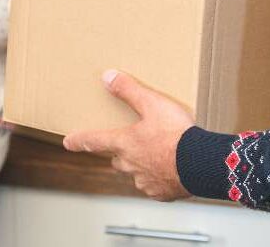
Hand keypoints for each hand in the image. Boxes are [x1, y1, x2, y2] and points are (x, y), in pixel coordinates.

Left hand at [63, 69, 194, 201]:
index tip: (68, 142)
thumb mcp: (152, 104)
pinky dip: (160, 178)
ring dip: (143, 165)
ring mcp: (145, 181)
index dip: (80, 140)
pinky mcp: (161, 193)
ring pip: (136, 173)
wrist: (200, 162)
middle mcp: (130, 165)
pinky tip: (172, 169)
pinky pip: (155, 186)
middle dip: (121, 152)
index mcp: (125, 143)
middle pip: (117, 159)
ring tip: (160, 154)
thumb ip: (129, 90)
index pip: (95, 140)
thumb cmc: (176, 133)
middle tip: (133, 143)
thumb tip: (107, 76)